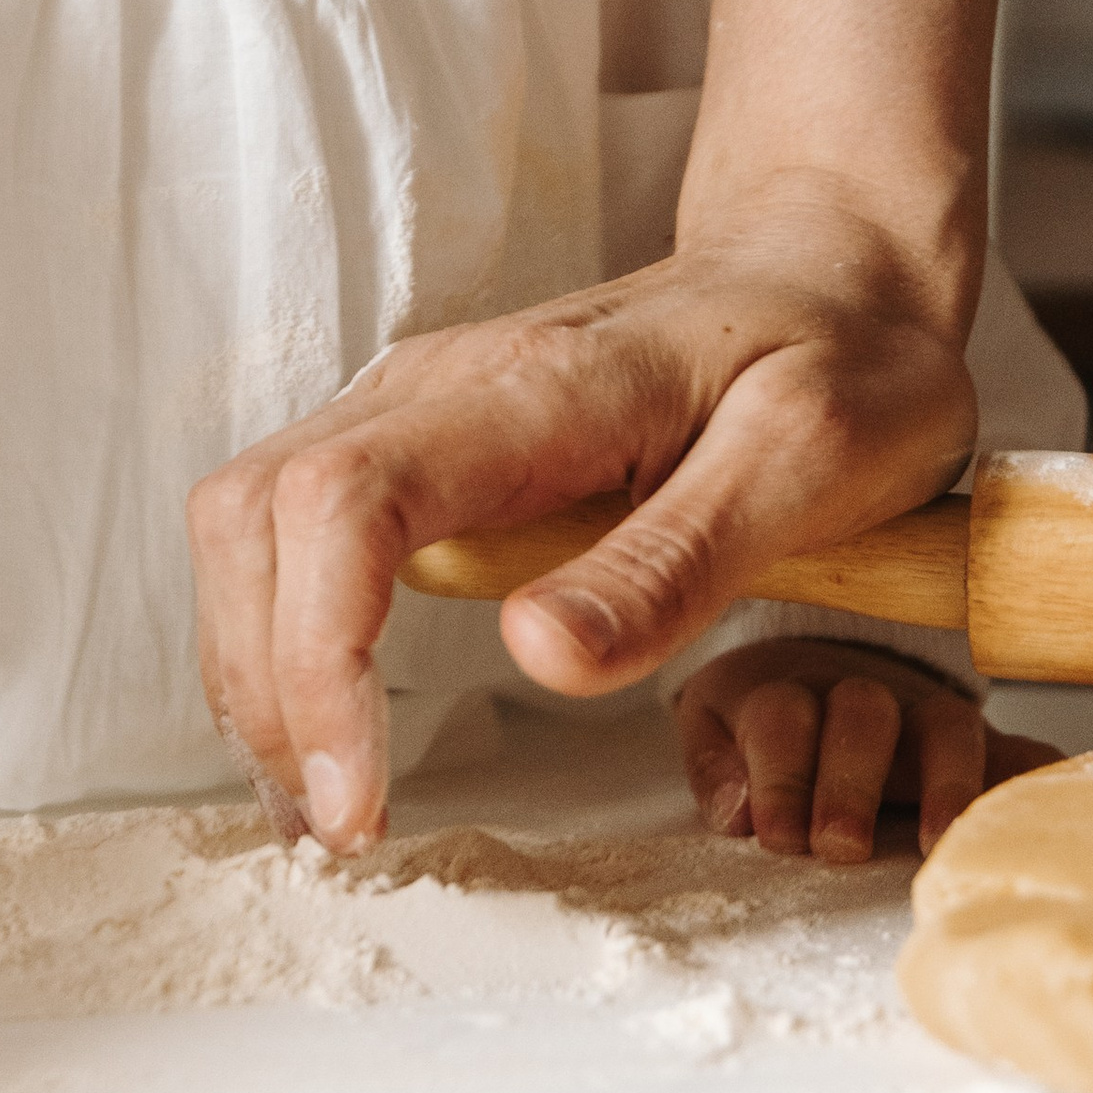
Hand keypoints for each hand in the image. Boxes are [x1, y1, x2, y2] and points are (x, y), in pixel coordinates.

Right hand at [187, 172, 981, 855]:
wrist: (830, 266)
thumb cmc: (840, 359)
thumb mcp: (811, 461)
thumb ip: (674, 563)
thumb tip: (538, 657)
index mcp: (538, 388)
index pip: (348, 502)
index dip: (316, 657)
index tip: (358, 798)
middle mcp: (445, 381)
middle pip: (257, 510)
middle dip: (261, 679)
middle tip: (337, 826)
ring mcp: (420, 400)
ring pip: (252, 513)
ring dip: (252, 662)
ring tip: (321, 799)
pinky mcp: (421, 432)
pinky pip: (295, 520)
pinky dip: (279, 628)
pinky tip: (328, 718)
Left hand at [677, 634, 1058, 860]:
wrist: (816, 667)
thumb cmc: (758, 721)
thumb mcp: (712, 729)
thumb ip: (717, 768)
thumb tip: (737, 813)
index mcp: (785, 690)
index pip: (782, 718)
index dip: (778, 774)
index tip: (775, 833)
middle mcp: (860, 693)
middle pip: (865, 714)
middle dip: (851, 779)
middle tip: (840, 845)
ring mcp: (927, 715)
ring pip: (949, 726)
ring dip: (947, 784)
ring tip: (939, 844)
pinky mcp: (983, 743)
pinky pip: (1024, 753)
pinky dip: (1039, 782)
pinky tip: (1047, 817)